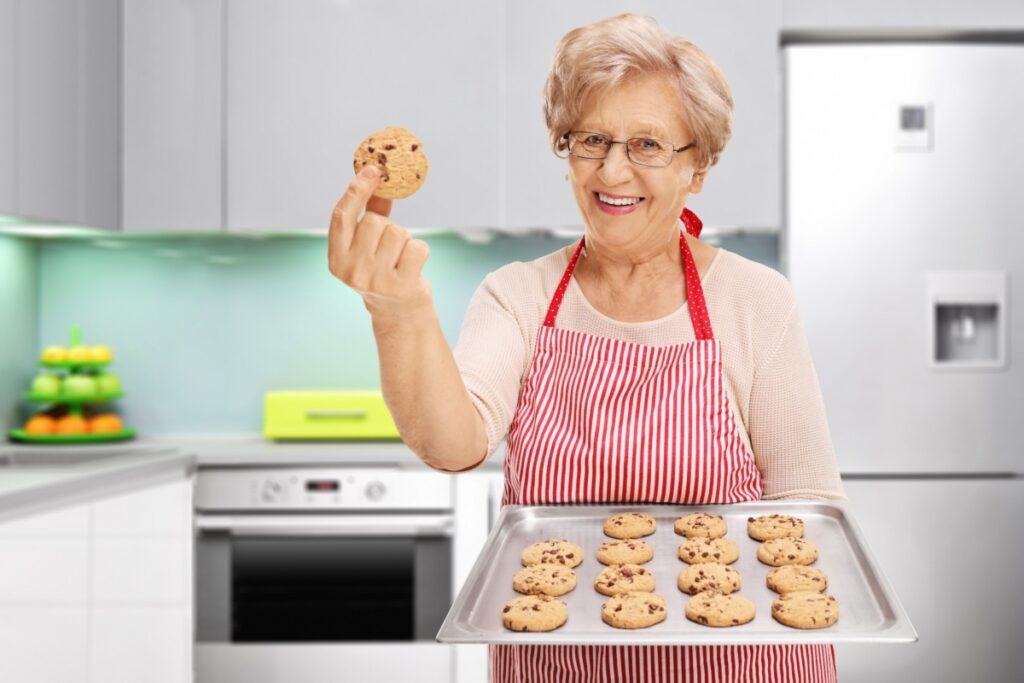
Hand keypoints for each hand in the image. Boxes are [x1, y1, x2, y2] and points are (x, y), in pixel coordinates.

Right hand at [328, 165, 431, 319]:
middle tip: (388, 247)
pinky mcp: (400, 286)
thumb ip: (370, 213)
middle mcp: (352, 270)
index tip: (372, 170)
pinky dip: (420, 251)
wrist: (398, 312)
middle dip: (387, 227)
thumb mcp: (368, 246)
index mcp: (337, 259)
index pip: (342, 216)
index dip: (356, 190)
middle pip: (374, 222)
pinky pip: (417, 247)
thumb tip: (377, 177)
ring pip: (398, 233)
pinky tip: (412, 266)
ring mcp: (376, 280)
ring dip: (405, 240)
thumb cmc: (383, 270)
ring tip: (400, 258)